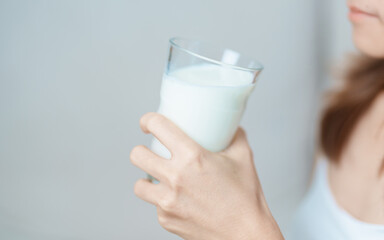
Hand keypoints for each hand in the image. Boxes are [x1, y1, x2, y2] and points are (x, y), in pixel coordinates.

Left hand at [130, 112, 283, 239]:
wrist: (246, 234)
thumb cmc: (246, 198)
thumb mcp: (244, 158)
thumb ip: (235, 136)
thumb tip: (230, 126)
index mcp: (193, 157)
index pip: (158, 126)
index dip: (149, 120)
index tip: (149, 123)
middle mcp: (175, 177)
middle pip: (137, 155)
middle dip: (142, 150)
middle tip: (151, 151)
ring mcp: (168, 201)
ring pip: (139, 184)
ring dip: (147, 179)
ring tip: (158, 178)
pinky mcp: (166, 219)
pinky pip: (155, 205)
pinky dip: (164, 201)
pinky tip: (178, 199)